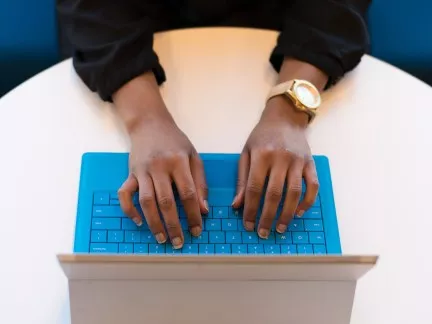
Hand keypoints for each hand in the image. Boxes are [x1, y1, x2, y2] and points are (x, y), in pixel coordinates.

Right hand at [113, 73, 207, 248]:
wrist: (149, 123)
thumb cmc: (175, 141)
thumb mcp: (194, 156)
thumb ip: (200, 182)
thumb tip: (204, 210)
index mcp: (179, 162)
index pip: (188, 193)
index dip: (193, 214)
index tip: (197, 230)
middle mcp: (159, 167)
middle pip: (166, 201)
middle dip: (174, 225)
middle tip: (179, 242)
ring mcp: (142, 170)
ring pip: (146, 201)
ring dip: (154, 222)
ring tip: (161, 239)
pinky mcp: (130, 173)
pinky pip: (124, 194)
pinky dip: (129, 209)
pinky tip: (138, 222)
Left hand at [232, 96, 318, 237]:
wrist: (285, 118)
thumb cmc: (262, 136)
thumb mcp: (246, 152)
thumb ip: (242, 179)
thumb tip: (237, 205)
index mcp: (261, 155)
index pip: (254, 188)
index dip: (250, 209)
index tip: (248, 224)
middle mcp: (280, 159)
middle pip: (274, 194)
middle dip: (267, 216)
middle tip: (263, 232)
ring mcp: (298, 161)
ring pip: (294, 193)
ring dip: (287, 214)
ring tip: (280, 228)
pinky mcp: (310, 163)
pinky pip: (312, 186)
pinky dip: (307, 201)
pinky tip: (299, 212)